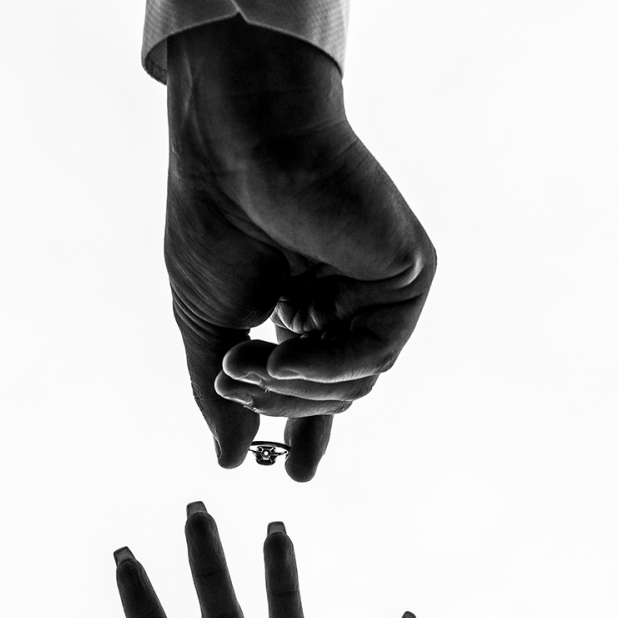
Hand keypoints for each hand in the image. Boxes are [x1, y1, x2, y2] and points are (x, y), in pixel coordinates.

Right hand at [164, 19, 435, 481]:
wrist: (236, 141)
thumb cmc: (214, 214)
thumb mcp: (208, 320)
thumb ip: (220, 392)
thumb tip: (232, 461)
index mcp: (308, 300)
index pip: (317, 381)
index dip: (304, 426)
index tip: (296, 477)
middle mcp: (352, 295)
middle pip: (336, 390)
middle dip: (278, 400)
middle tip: (231, 384)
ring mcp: (382, 284)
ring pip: (357, 380)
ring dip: (293, 385)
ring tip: (243, 360)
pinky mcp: (410, 271)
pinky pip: (376, 351)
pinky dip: (327, 366)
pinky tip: (283, 356)